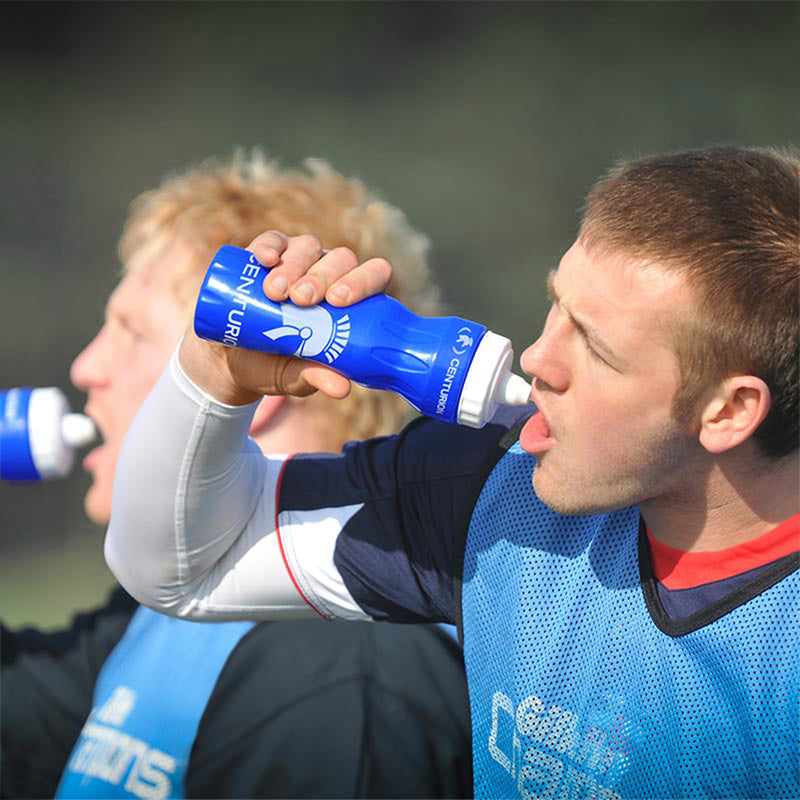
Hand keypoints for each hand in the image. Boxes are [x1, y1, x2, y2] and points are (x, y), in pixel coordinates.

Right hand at [179, 231, 392, 405]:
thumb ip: (318, 377)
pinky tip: (266, 259)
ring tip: (275, 292)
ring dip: (294, 265)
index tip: (338, 302)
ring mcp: (299, 258)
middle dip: (322, 277)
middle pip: (341, 259)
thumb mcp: (296, 377)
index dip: (363, 281)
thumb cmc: (276, 365)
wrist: (230, 360)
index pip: (373, 276)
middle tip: (300, 300)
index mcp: (351, 299)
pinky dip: (270, 246)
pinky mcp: (266, 253)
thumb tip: (343, 389)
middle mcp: (330, 272)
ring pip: (308, 246)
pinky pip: (273, 240)